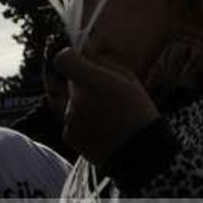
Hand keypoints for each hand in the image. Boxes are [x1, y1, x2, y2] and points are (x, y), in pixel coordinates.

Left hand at [54, 47, 159, 167]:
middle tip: (103, 93)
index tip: (80, 60)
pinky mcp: (68, 136)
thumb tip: (84, 47)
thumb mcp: (128, 79)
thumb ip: (101, 61)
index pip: (62, 59)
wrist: (140, 155)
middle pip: (68, 81)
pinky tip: (101, 128)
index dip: (68, 56)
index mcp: (93, 83)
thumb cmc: (139, 112)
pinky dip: (81, 122)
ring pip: (69, 101)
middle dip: (81, 83)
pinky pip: (70, 120)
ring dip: (81, 103)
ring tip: (106, 115)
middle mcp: (77, 100)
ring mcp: (70, 120)